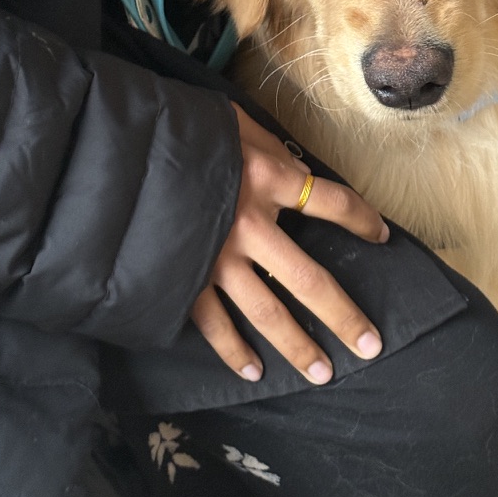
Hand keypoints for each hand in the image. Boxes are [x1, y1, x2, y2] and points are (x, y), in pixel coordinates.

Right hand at [191, 103, 389, 384]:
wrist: (116, 153)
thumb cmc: (184, 129)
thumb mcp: (237, 124)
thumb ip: (271, 150)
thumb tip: (300, 174)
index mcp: (267, 178)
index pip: (332, 203)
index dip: (362, 220)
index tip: (382, 236)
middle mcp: (248, 225)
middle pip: (308, 279)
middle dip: (342, 316)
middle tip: (370, 345)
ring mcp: (215, 258)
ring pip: (266, 312)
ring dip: (296, 346)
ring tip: (321, 372)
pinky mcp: (184, 279)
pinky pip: (214, 323)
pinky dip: (233, 350)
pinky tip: (254, 370)